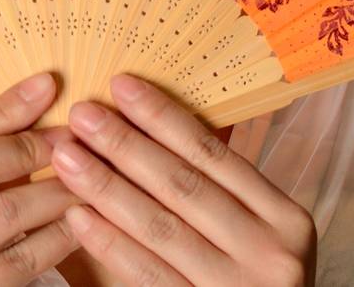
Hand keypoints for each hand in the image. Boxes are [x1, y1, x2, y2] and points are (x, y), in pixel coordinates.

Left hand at [49, 74, 317, 286]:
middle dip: (126, 145)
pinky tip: (78, 216)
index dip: (164, 117)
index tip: (120, 86)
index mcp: (285, 218)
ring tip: (67, 156)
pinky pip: (148, 274)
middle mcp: (269, 252)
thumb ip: (218, 188)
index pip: (214, 156)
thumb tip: (154, 122)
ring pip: (161, 227)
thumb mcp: (257, 233)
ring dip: (107, 187)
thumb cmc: (251, 280)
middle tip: (81, 113)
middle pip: (183, 186)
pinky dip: (110, 243)